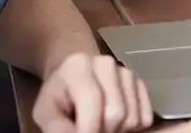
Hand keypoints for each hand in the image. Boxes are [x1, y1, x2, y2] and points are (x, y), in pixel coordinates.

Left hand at [33, 54, 152, 132]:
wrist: (75, 73)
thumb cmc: (59, 94)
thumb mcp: (45, 110)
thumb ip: (55, 125)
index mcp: (79, 66)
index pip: (93, 102)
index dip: (89, 129)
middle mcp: (107, 64)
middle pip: (116, 113)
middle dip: (104, 131)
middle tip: (91, 132)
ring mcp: (127, 73)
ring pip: (132, 117)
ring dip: (118, 130)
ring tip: (100, 126)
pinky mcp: (141, 83)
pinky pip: (145, 117)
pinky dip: (132, 127)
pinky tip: (115, 122)